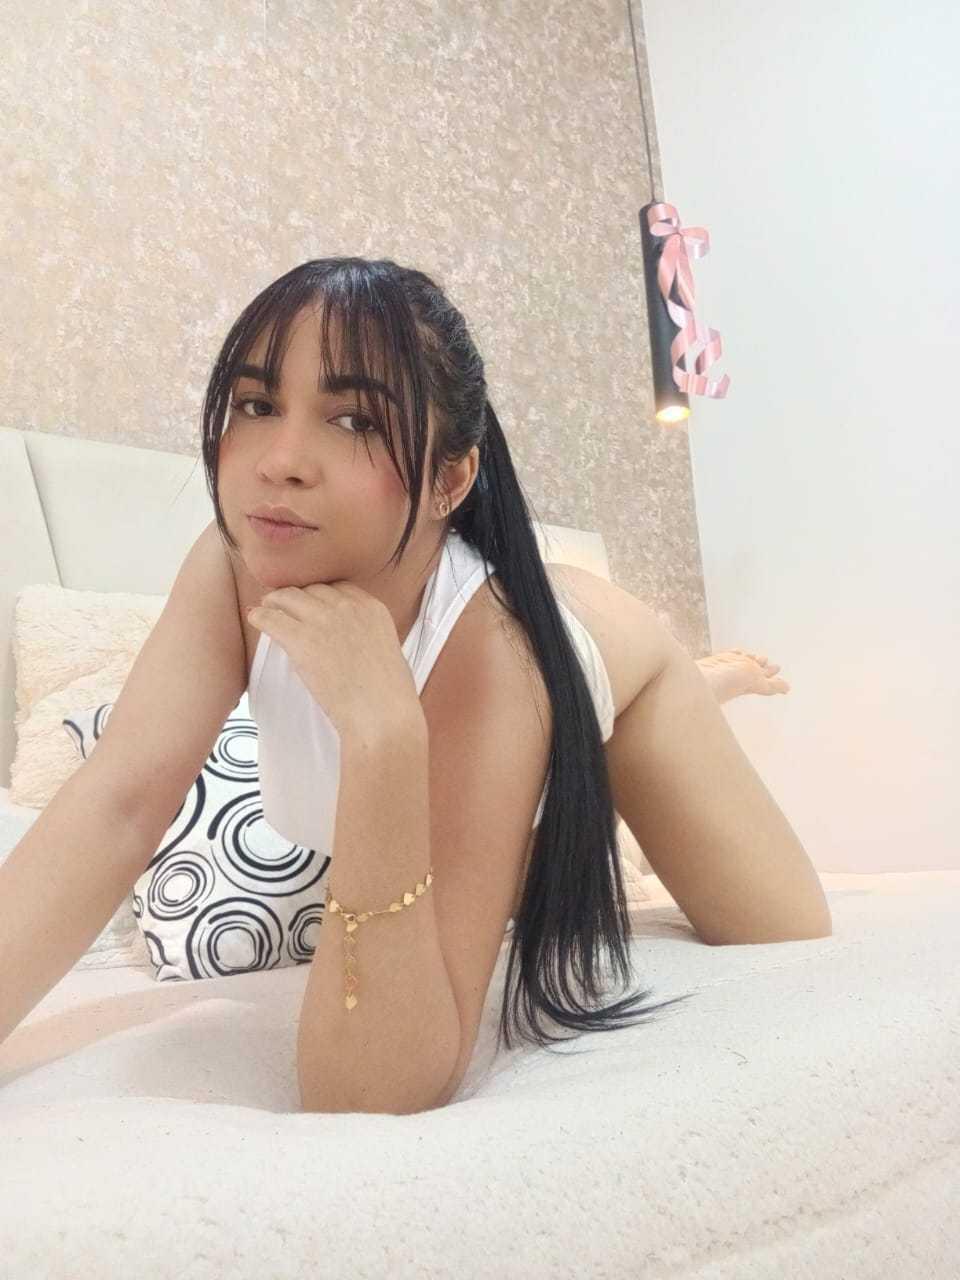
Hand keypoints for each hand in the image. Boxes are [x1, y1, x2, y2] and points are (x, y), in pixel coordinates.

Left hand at [247, 583, 424, 739]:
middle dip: (298, 597)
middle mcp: (348, 607)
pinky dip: (260, 616)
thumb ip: (367, 637)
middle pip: (312, 589)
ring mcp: (324, 620)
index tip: (311, 603)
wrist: (380, 713)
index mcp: (372, 608)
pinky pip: (271, 618)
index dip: (320, 595)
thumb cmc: (388, 695)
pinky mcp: (302, 639)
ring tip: (266, 608)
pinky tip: (255, 619)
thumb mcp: (387, 651)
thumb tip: (350, 643)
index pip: (338, 588)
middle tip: (284, 605)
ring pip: (289, 597)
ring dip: (275, 601)